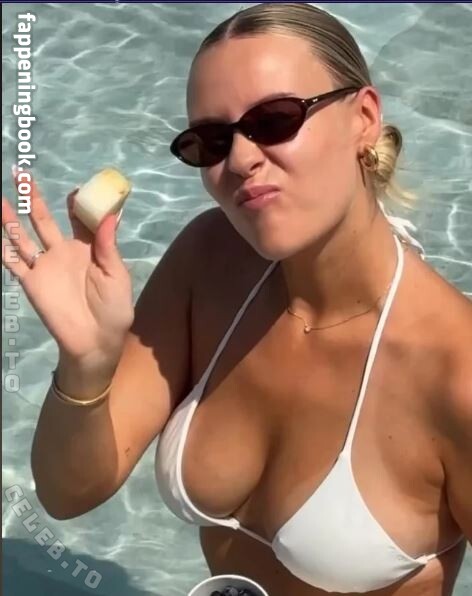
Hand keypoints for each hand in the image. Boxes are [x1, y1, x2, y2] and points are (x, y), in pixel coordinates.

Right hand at [2, 169, 133, 372]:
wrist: (96, 342)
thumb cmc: (114, 310)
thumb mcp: (117, 276)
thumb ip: (108, 246)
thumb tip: (111, 214)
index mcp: (88, 249)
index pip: (80, 220)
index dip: (77, 204)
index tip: (77, 189)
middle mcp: (63, 252)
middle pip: (44, 219)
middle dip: (33, 197)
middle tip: (21, 173)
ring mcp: (45, 266)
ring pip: (23, 235)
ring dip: (10, 216)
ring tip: (1, 195)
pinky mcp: (31, 282)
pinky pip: (12, 262)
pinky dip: (2, 246)